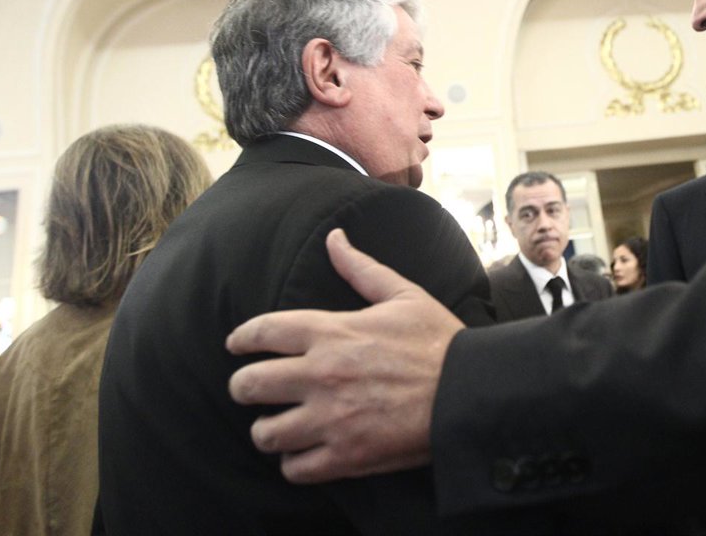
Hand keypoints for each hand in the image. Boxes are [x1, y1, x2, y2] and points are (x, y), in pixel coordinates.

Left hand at [226, 229, 463, 481]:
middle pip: (248, 385)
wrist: (470, 392)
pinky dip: (294, 463)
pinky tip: (304, 453)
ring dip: (267, 429)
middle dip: (244, 387)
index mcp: (332, 332)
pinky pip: (294, 468)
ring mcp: (331, 418)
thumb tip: (334, 238)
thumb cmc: (439, 341)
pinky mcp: (346, 456)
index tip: (235, 345)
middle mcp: (321, 374)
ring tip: (279, 426)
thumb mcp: (403, 295)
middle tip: (253, 390)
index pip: (261, 332)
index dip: (240, 339)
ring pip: (265, 432)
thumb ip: (361, 268)